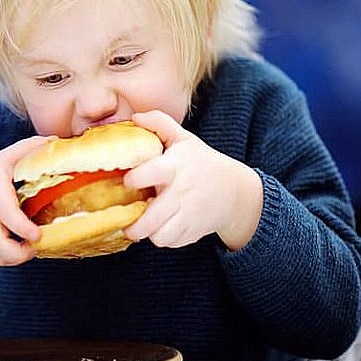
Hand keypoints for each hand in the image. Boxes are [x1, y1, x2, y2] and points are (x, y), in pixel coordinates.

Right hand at [0, 135, 52, 265]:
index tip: (37, 234)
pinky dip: (11, 259)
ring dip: (16, 258)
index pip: (5, 212)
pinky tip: (24, 250)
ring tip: (32, 249)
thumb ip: (27, 148)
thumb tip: (56, 140)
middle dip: (19, 253)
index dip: (22, 227)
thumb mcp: (1, 158)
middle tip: (38, 245)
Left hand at [122, 110, 263, 250]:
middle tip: (125, 221)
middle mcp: (182, 192)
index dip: (136, 178)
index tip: (127, 181)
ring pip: (160, 236)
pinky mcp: (193, 232)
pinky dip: (163, 238)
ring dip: (147, 234)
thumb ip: (160, 123)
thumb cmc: (202, 162)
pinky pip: (171, 243)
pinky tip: (160, 227)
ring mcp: (189, 214)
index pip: (153, 172)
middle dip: (135, 225)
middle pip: (153, 217)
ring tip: (141, 226)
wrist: (235, 191)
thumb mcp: (184, 138)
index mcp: (176, 166)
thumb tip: (134, 117)